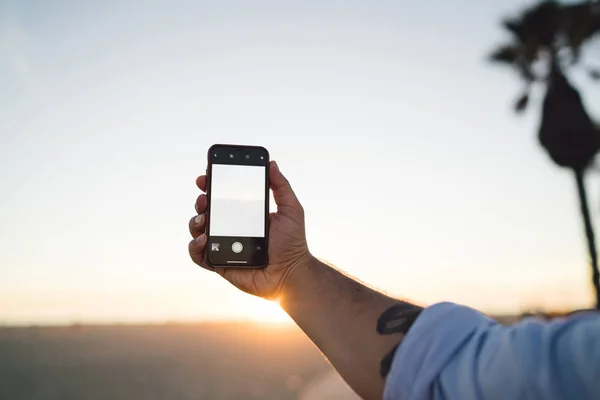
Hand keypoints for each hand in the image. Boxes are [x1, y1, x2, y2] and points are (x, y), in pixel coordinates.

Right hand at [188, 161, 311, 298]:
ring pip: (197, 229)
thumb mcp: (291, 209)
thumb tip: (272, 163)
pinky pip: (198, 255)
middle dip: (201, 200)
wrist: (291, 273)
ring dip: (195, 221)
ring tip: (204, 219)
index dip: (211, 185)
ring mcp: (223, 245)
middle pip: (206, 210)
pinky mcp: (218, 263)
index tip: (206, 175)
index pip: (223, 195)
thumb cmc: (293, 243)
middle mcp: (231, 227)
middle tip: (204, 197)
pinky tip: (205, 239)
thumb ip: (281, 187)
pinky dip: (195, 246)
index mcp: (244, 213)